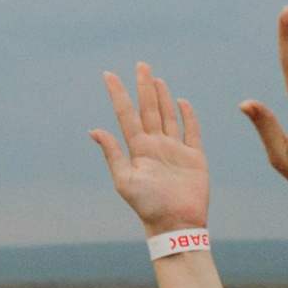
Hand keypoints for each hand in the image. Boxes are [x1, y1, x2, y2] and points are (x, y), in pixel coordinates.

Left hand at [88, 63, 210, 236]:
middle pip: (148, 109)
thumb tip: (94, 130)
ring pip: (168, 116)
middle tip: (140, 64)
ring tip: (155, 79)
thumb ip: (113, 153)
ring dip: (162, 97)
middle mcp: (155, 145)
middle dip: (143, 87)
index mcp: (138, 149)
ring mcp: (175, 149)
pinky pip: (191, 131)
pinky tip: (181, 102)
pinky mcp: (194, 156)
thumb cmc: (148, 206)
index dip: (117, 94)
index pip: (126, 115)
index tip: (108, 75)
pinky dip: (188, 116)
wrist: (176, 224)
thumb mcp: (125, 180)